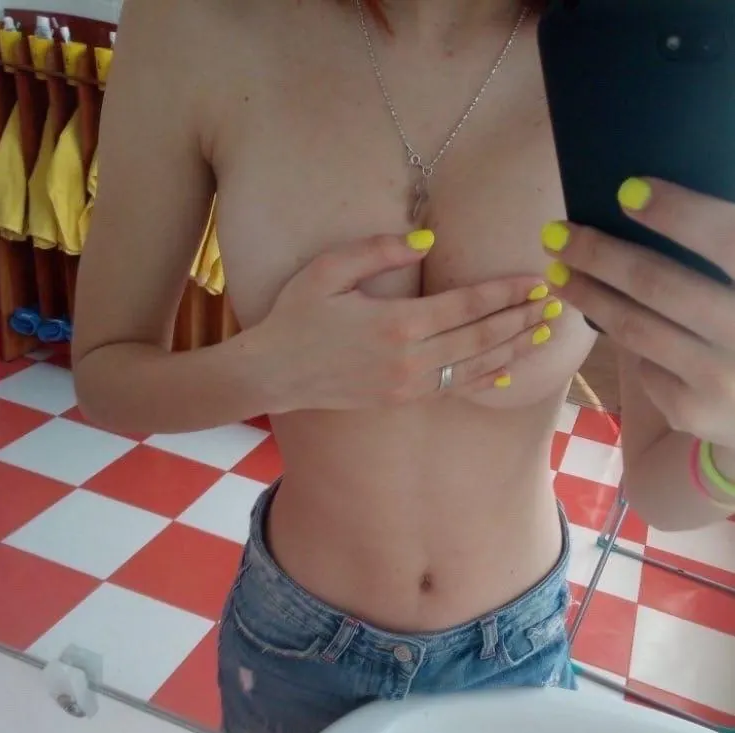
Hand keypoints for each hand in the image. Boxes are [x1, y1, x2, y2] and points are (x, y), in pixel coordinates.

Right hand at [258, 233, 557, 412]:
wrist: (273, 374)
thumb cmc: (295, 316)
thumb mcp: (328, 271)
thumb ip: (379, 250)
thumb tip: (428, 237)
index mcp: (396, 322)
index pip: (466, 305)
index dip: (505, 292)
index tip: (536, 280)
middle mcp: (409, 359)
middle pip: (480, 336)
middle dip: (521, 319)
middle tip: (554, 303)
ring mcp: (407, 385)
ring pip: (473, 366)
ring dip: (511, 348)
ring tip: (541, 332)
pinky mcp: (400, 400)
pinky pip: (453, 390)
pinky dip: (483, 378)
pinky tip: (506, 369)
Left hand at [541, 178, 734, 451]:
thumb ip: (721, 248)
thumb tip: (644, 200)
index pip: (726, 239)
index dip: (678, 213)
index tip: (627, 191)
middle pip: (657, 283)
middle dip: (598, 255)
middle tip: (557, 233)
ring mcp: (722, 378)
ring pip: (635, 329)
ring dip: (589, 296)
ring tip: (558, 273)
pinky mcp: (696, 411)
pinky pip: (647, 367)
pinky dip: (636, 345)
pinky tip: (627, 329)